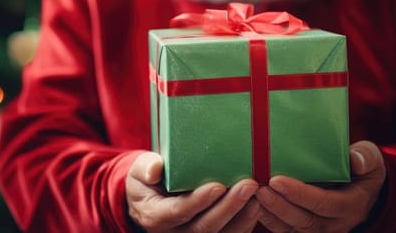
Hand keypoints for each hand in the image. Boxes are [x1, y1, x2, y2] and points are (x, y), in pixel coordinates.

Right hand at [126, 152, 259, 231]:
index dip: (199, 201)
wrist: (148, 202)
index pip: (178, 212)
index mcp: (155, 216)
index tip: (218, 186)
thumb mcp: (138, 172)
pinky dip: (244, 224)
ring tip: (257, 197)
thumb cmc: (145, 182)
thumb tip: (155, 168)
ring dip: (241, 218)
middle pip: (204, 227)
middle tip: (248, 185)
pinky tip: (256, 207)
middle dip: (229, 207)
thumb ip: (146, 168)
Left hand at [255, 140, 385, 231]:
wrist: (363, 191)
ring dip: (269, 213)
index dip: (299, 194)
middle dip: (279, 205)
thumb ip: (365, 158)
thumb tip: (355, 159)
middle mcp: (335, 223)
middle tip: (259, 188)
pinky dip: (267, 219)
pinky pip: (284, 230)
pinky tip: (251, 204)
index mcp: (350, 205)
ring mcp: (319, 229)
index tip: (276, 180)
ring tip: (251, 195)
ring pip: (291, 228)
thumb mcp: (371, 160)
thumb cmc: (362, 169)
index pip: (323, 204)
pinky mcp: (304, 229)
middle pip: (304, 220)